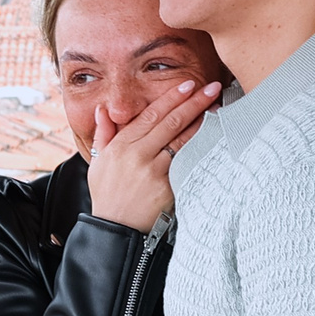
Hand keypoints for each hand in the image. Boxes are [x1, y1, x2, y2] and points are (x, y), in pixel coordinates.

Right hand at [87, 80, 221, 230]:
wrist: (115, 230)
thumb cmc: (107, 196)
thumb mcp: (97, 163)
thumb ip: (103, 134)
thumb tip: (103, 110)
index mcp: (120, 145)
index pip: (150, 115)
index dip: (171, 98)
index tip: (187, 85)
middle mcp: (136, 155)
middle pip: (170, 122)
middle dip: (193, 102)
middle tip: (211, 87)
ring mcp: (152, 171)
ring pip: (181, 140)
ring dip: (201, 121)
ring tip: (217, 107)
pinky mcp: (166, 187)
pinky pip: (186, 163)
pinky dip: (199, 148)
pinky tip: (213, 137)